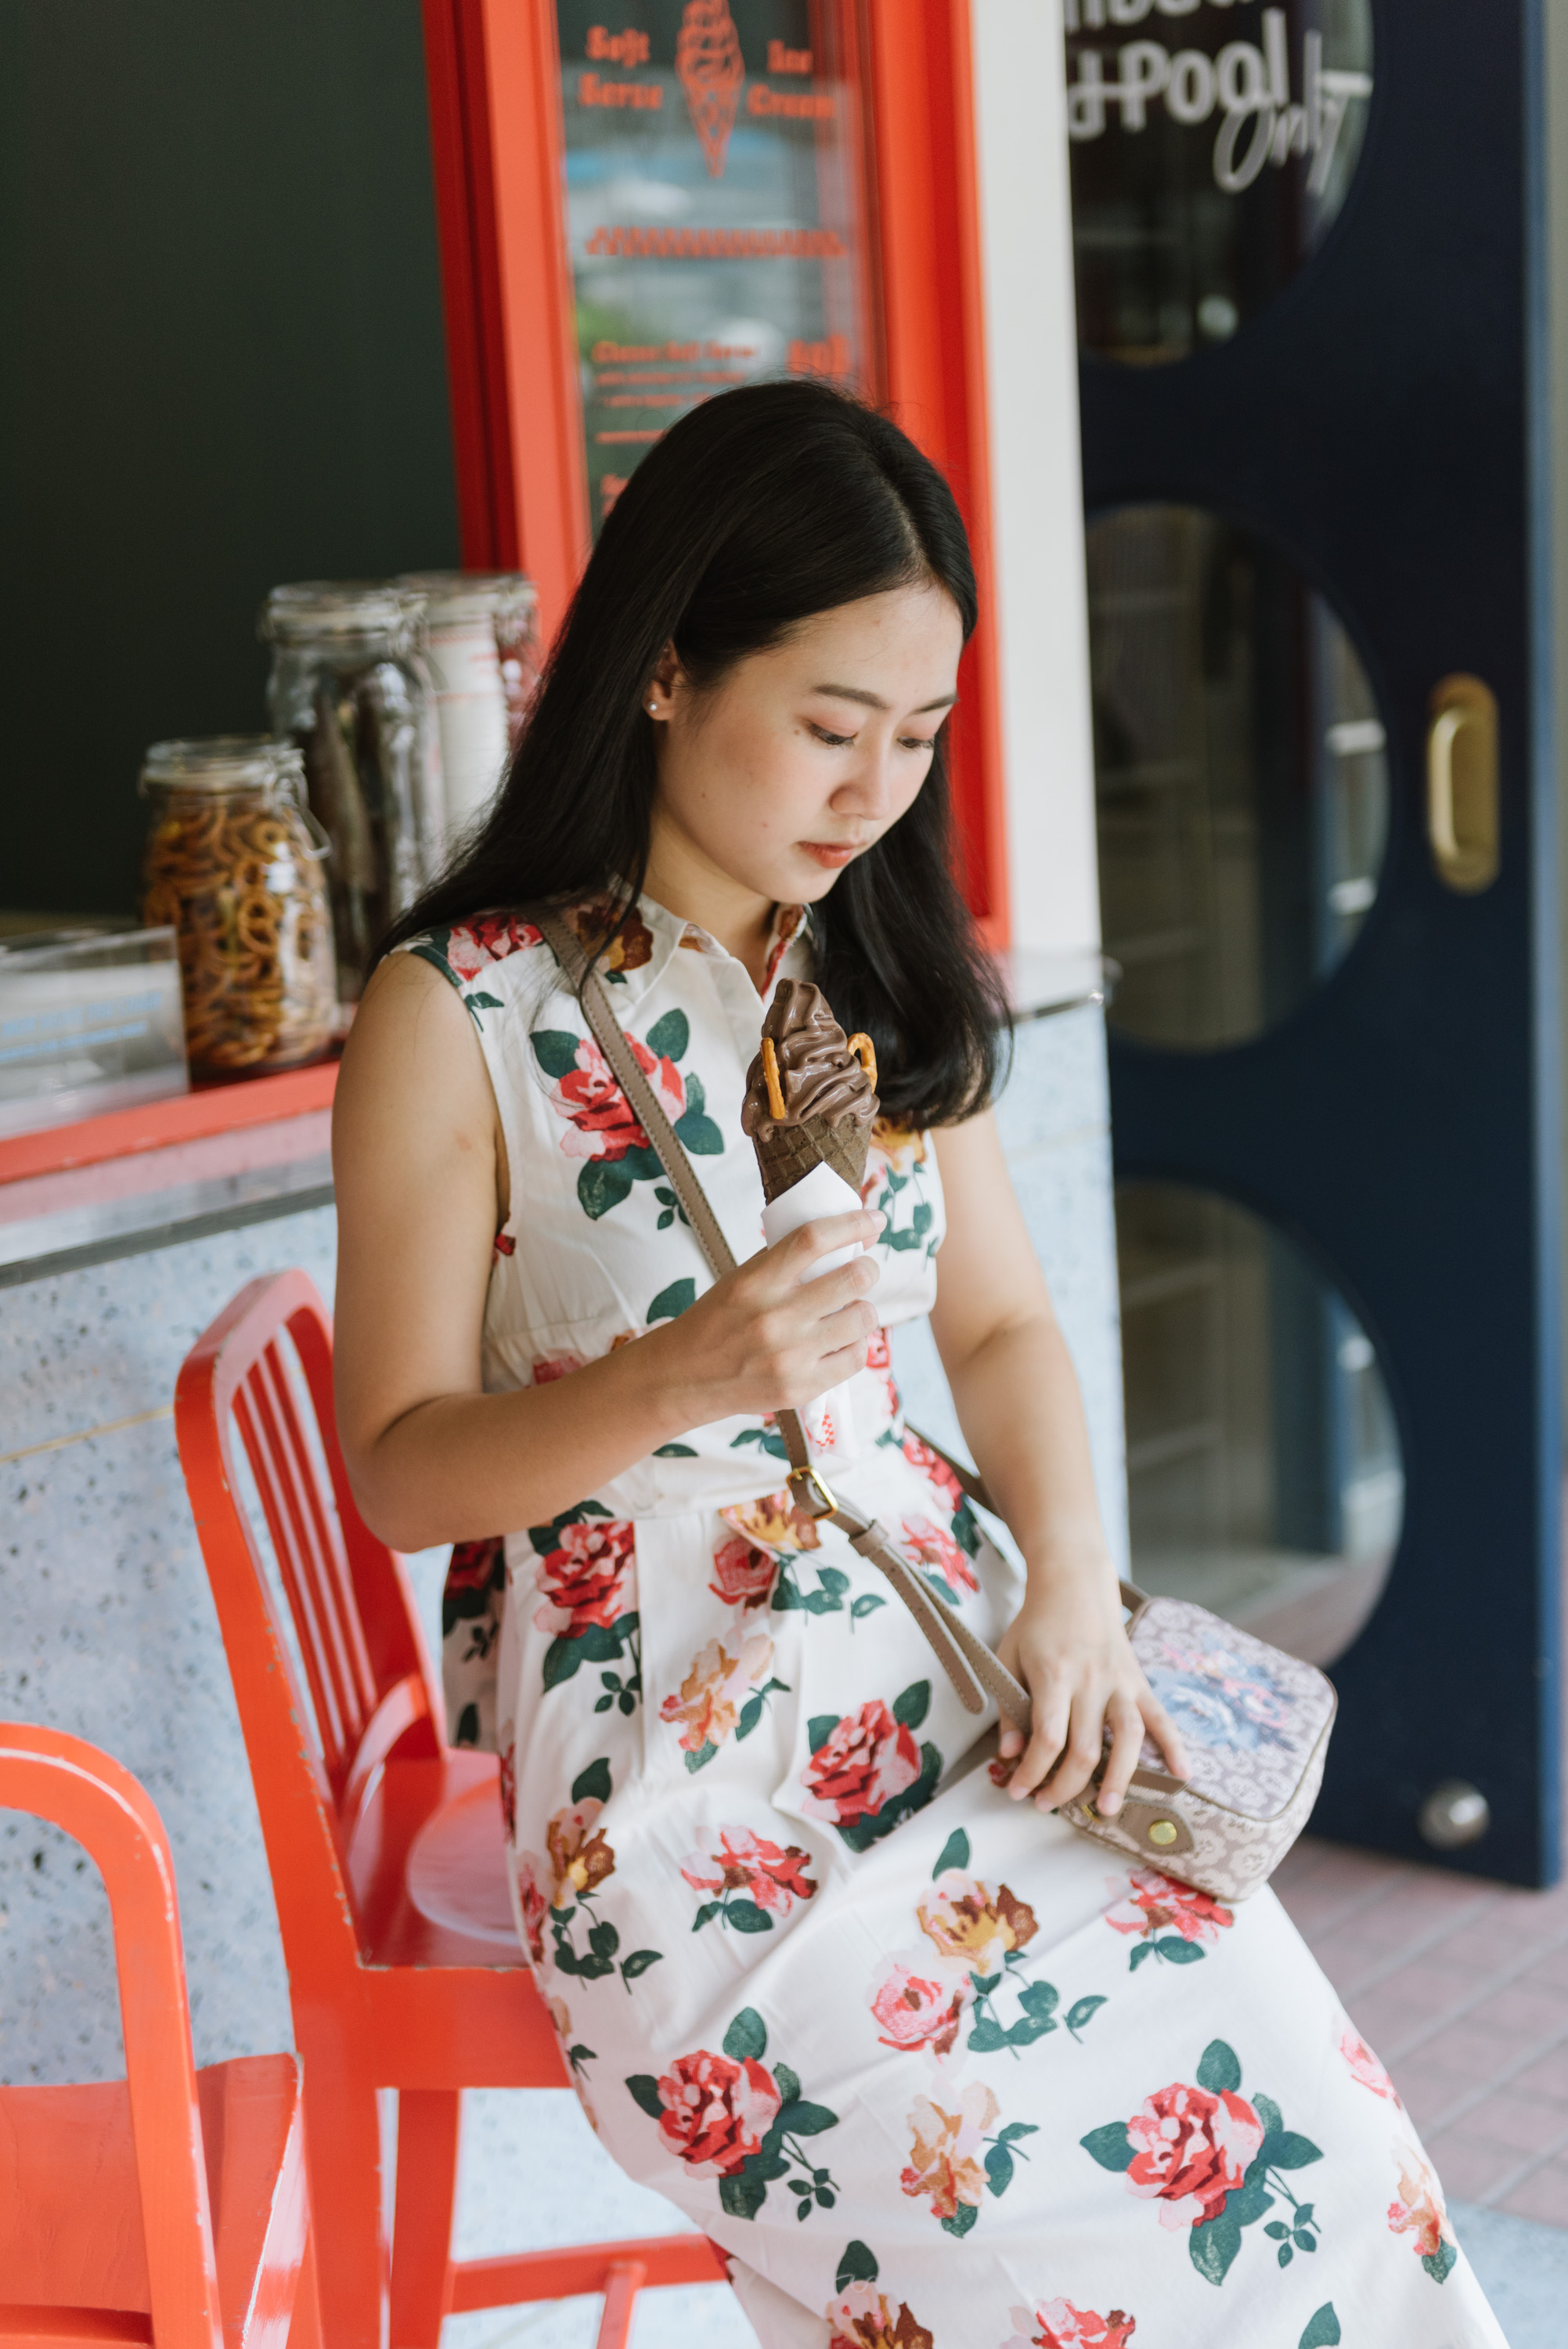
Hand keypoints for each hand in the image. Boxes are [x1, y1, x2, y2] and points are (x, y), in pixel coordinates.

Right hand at [653, 1211, 883, 1424]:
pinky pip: (856, 1357)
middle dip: (867, 1269)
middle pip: (853, 1278)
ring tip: (847, 1310)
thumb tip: (855, 1237)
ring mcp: (790, 1356)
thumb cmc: (718, 1321)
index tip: (873, 1219)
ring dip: (862, 1308)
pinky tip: (840, 1341)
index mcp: (756, 1282)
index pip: (814, 1239)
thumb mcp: (742, 1279)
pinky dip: (855, 1344)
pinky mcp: (800, 1387)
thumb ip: (790, 1259)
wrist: (684, 1377)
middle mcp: (775, 1317)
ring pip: (862, 1317)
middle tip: (862, 1271)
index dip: (852, 1223)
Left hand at [994, 1565, 1188, 1817]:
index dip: (1033, 1772)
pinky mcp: (1139, 1682)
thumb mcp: (1009, 1658)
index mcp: (1055, 1675)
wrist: (1074, 1584)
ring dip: (1119, 1778)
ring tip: (1107, 1809)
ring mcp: (1120, 1682)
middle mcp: (1091, 1681)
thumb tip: (1011, 1754)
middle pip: (1086, 1748)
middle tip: (1048, 1805)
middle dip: (1065, 1786)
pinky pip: (1161, 1717)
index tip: (1019, 1790)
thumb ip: (1010, 1708)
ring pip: (1128, 1738)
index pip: (1047, 1737)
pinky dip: (1175, 1746)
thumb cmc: (1037, 1625)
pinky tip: (1182, 1774)